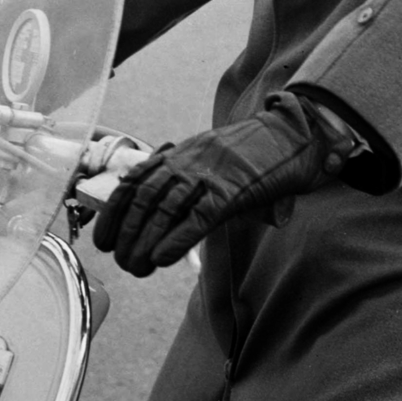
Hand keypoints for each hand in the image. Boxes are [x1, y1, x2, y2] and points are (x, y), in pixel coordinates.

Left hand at [91, 92, 358, 275]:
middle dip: (126, 235)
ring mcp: (211, 173)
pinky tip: (164, 258)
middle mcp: (190, 160)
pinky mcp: (234, 188)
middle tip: (123, 262)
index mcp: (184, 152)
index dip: (113, 212)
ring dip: (145, 244)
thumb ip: (198, 187)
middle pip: (142, 199)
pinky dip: (177, 239)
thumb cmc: (260, 152)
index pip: (134, 179)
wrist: (297, 132)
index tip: (104, 239)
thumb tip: (170, 222)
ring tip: (139, 268)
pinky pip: (198, 216)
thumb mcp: (219, 161)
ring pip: (163, 210)